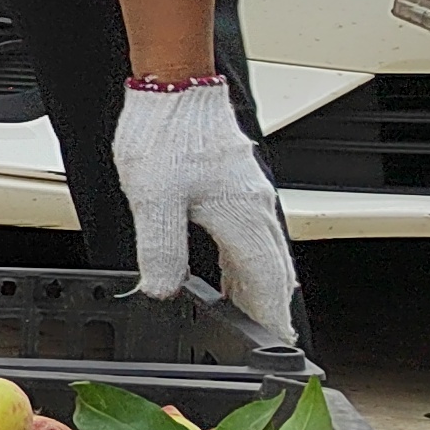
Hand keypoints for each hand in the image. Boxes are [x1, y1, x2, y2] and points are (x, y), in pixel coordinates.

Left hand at [113, 79, 297, 328]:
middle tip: (269, 336)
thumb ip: (160, 249)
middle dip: (270, 306)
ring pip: (264, 250)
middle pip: (272, 270)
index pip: (264, 283)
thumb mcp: (153, 199)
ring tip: (252, 310)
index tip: (276, 344)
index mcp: (241, 217)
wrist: (173, 85)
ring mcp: (247, 192)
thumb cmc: (165, 132)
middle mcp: (253, 207)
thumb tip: (161, 289)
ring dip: (260, 283)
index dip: (269, 317)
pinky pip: (252, 230)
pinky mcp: (235, 180)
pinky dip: (249, 257)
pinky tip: (235, 265)